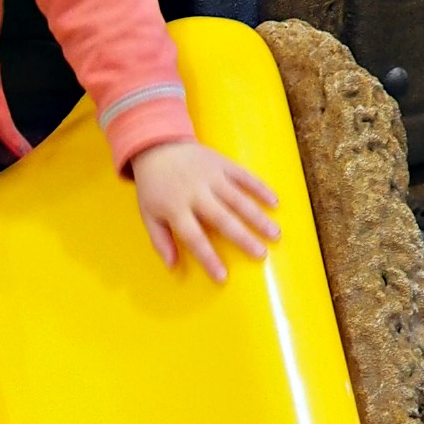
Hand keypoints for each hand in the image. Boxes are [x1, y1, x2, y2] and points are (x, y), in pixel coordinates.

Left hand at [130, 139, 279, 285]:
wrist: (157, 146)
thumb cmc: (154, 187)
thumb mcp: (148, 214)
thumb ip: (160, 240)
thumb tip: (172, 265)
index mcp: (176, 208)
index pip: (194, 237)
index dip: (208, 258)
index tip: (223, 277)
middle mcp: (196, 192)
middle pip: (222, 218)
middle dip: (243, 237)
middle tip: (261, 254)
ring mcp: (211, 176)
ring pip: (238, 198)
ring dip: (258, 216)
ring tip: (275, 234)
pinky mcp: (222, 163)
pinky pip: (244, 176)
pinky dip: (260, 188)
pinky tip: (275, 202)